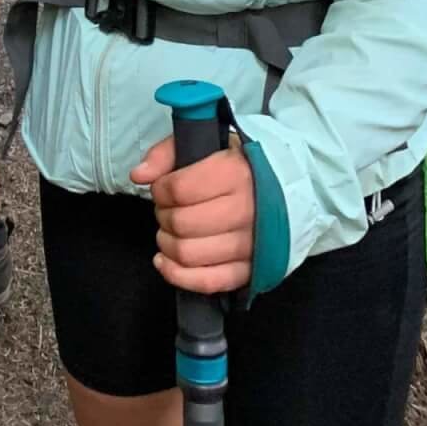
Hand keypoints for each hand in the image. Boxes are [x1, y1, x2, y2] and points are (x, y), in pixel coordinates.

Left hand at [130, 136, 254, 294]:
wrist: (287, 188)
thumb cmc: (240, 165)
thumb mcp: (206, 144)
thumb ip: (167, 154)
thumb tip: (139, 175)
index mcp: (235, 173)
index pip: (179, 189)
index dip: (160, 189)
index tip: (163, 187)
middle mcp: (246, 210)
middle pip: (181, 223)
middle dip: (163, 216)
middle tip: (167, 209)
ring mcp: (250, 244)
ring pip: (189, 254)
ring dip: (167, 244)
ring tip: (169, 231)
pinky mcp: (250, 270)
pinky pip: (208, 281)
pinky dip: (178, 275)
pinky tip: (165, 261)